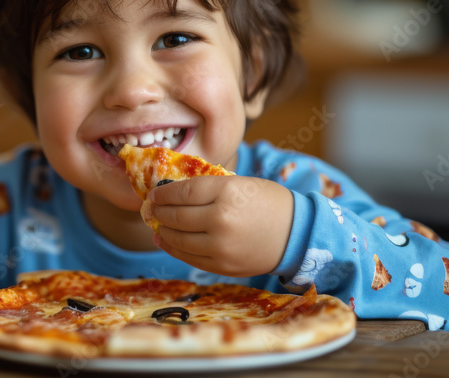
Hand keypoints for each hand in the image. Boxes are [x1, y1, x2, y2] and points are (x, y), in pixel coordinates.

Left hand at [147, 176, 292, 276]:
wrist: (296, 234)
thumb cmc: (267, 203)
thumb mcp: (239, 184)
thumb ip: (208, 189)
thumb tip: (170, 195)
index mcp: (227, 192)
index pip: (183, 191)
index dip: (163, 193)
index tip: (155, 193)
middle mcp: (220, 219)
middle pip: (177, 216)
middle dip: (159, 212)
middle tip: (151, 209)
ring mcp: (220, 245)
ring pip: (178, 238)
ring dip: (162, 231)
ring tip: (157, 225)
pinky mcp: (222, 265)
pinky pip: (188, 257)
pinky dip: (173, 248)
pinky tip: (165, 241)